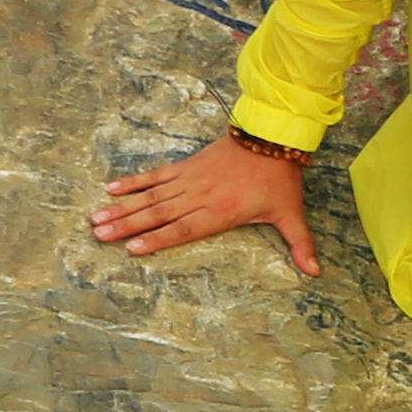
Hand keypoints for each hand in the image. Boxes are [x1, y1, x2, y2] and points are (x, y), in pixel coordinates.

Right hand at [89, 133, 319, 276]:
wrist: (271, 138)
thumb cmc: (278, 180)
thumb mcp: (290, 214)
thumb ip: (300, 245)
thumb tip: (316, 273)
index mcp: (219, 212)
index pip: (183, 229)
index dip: (157, 239)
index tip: (131, 248)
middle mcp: (199, 197)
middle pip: (158, 214)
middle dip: (127, 225)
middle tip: (98, 235)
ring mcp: (189, 180)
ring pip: (150, 196)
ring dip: (122, 208)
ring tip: (95, 218)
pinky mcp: (186, 167)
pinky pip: (155, 175)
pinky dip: (133, 182)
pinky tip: (111, 189)